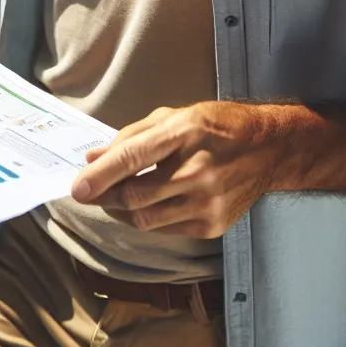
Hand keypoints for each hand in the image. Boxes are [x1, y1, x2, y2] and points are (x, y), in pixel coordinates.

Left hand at [70, 101, 281, 238]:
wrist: (269, 149)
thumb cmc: (217, 125)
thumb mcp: (175, 116)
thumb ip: (131, 137)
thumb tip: (93, 158)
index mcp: (185, 132)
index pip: (134, 156)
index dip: (101, 174)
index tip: (76, 188)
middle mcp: (197, 170)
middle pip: (134, 196)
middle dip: (104, 197)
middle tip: (89, 192)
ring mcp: (207, 202)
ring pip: (145, 220)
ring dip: (121, 211)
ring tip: (114, 198)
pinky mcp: (212, 226)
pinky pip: (164, 230)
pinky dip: (146, 219)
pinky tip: (146, 204)